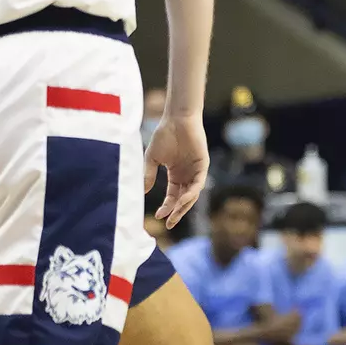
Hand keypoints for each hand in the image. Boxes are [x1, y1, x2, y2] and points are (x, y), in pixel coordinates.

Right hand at [145, 114, 209, 228]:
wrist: (176, 120)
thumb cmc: (164, 135)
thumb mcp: (152, 159)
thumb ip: (148, 175)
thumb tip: (142, 193)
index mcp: (175, 175)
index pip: (172, 196)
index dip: (166, 207)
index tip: (158, 216)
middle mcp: (187, 175)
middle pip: (183, 199)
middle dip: (176, 212)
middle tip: (169, 224)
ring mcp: (196, 171)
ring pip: (192, 194)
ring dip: (183, 206)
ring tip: (174, 216)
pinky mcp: (203, 165)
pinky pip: (198, 184)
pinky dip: (191, 194)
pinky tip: (183, 201)